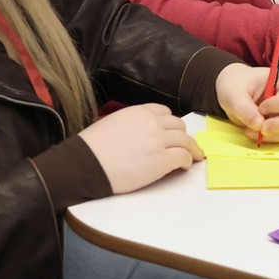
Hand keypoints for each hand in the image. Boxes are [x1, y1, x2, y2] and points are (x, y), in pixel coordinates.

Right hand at [78, 103, 205, 194]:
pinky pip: (183, 157)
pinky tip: (183, 167)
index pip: (164, 112)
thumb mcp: (111, 123)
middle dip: (182, 136)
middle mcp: (152, 123)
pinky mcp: (161, 160)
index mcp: (138, 112)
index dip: (169, 124)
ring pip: (186, 140)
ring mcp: (158, 141)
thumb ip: (130, 124)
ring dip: (191, 149)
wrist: (85, 164)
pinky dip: (187, 161)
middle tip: (184, 146)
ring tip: (193, 157)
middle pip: (178, 126)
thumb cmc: (91, 148)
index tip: (170, 132)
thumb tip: (136, 134)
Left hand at [217, 64, 278, 142]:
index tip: (261, 109)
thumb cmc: (236, 87)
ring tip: (254, 131)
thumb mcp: (234, 94)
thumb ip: (244, 108)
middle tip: (264, 128)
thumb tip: (258, 125)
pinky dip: (273, 139)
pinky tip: (256, 133)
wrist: (233, 95)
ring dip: (278, 134)